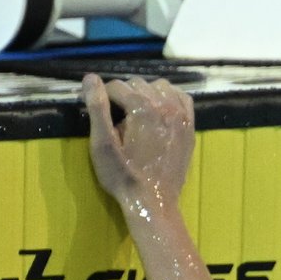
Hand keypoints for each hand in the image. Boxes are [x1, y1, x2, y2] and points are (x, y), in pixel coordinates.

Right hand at [83, 74, 194, 212]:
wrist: (152, 201)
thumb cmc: (123, 175)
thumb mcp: (102, 144)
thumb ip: (97, 108)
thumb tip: (90, 78)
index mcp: (142, 108)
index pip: (117, 86)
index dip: (103, 96)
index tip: (100, 111)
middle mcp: (166, 106)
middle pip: (138, 84)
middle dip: (124, 95)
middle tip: (116, 116)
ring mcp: (181, 116)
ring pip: (161, 87)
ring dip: (146, 93)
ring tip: (136, 113)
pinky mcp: (190, 127)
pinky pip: (182, 98)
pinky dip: (169, 97)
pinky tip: (160, 109)